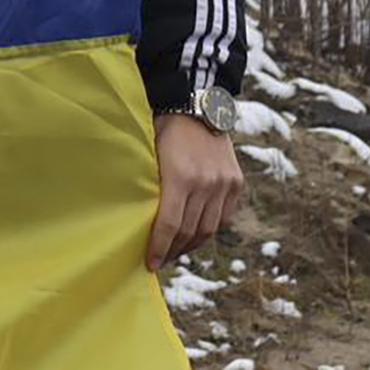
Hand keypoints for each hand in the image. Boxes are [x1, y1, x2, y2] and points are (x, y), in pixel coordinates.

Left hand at [147, 114, 244, 269]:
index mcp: (180, 175)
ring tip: (175, 251)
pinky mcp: (236, 182)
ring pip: (209, 228)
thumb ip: (147, 184)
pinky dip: (208, 230)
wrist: (195, 105)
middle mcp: (207, 182)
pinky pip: (223, 217)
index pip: (170, 223)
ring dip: (191, 245)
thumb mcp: (147, 153)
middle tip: (160, 259)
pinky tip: (194, 236)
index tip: (150, 264)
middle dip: (173, 250)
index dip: (159, 247)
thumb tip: (133, 218)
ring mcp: (225, 183)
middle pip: (190, 231)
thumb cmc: (160, 128)